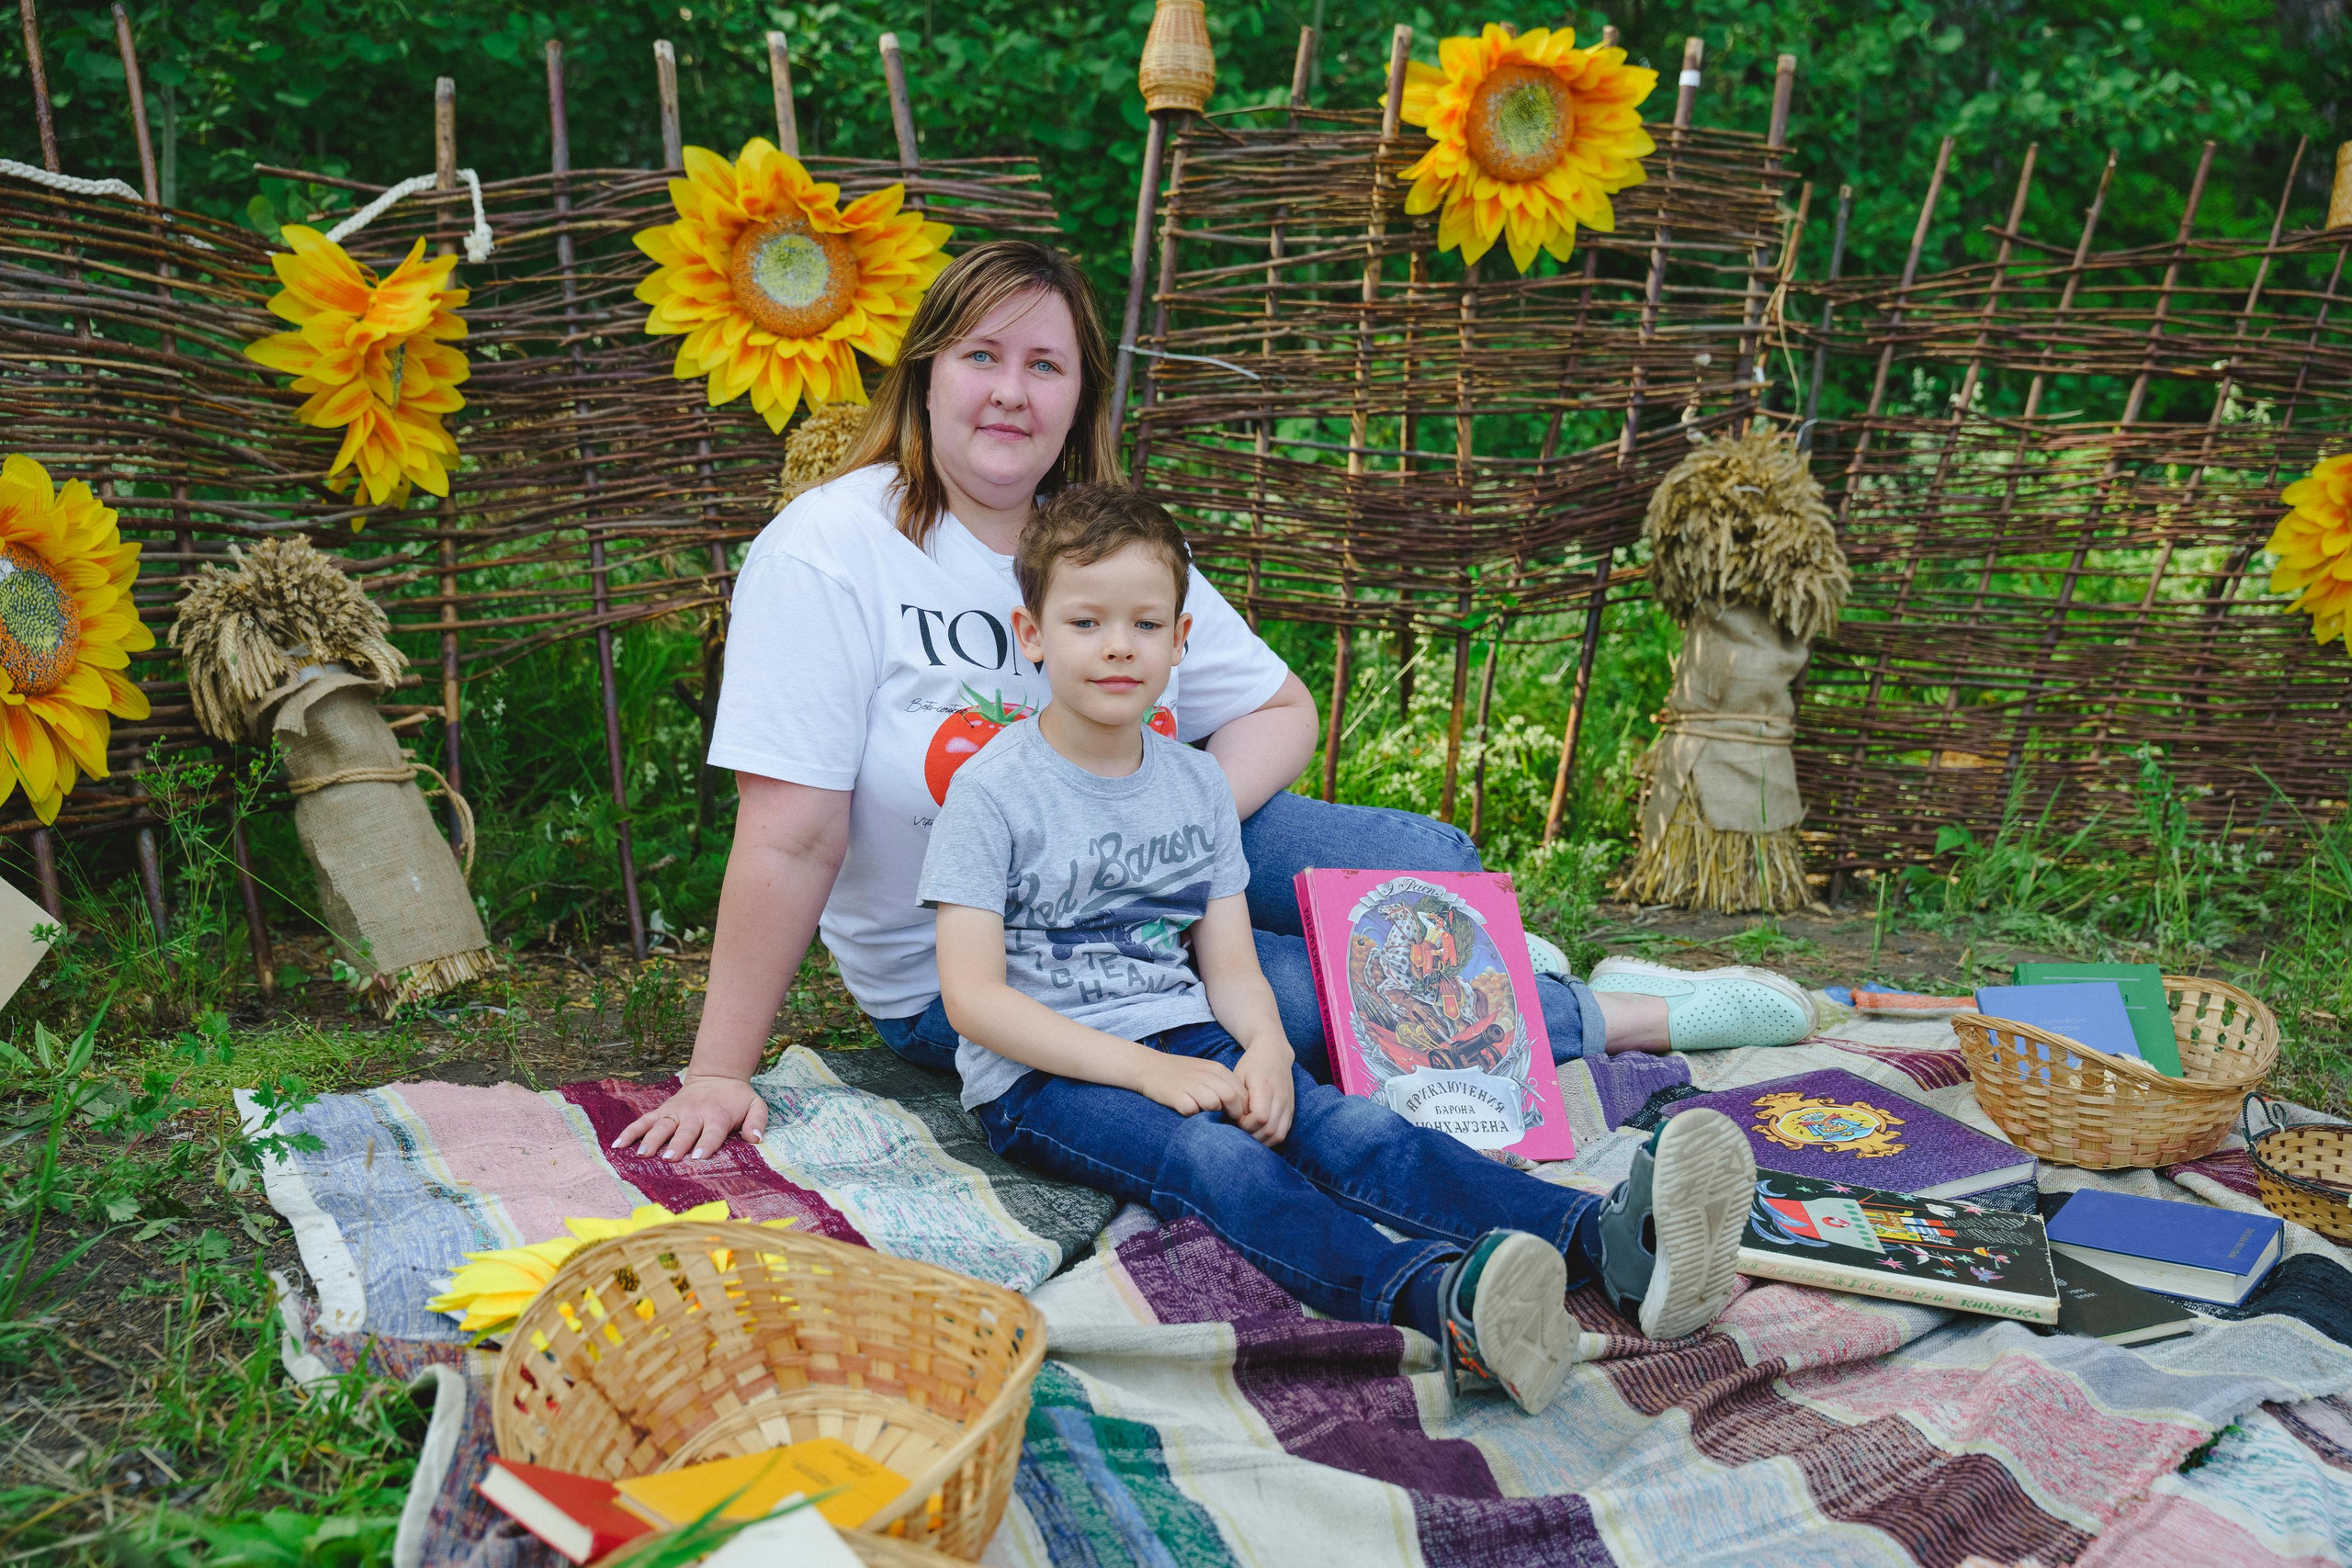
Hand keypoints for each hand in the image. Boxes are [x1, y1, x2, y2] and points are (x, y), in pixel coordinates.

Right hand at [611, 1073, 768, 1160]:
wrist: (717, 1076)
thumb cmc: (736, 1098)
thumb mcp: (755, 1105)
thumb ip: (758, 1121)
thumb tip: (756, 1138)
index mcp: (717, 1115)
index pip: (712, 1132)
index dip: (706, 1144)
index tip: (698, 1157)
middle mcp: (694, 1114)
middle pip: (685, 1131)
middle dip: (677, 1144)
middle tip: (669, 1158)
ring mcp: (676, 1112)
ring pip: (661, 1126)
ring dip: (652, 1140)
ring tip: (642, 1154)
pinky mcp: (662, 1111)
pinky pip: (644, 1121)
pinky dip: (631, 1131)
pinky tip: (618, 1145)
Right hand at [1130, 1051, 1243, 1117]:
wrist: (1148, 1066)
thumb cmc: (1180, 1073)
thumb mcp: (1205, 1072)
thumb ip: (1223, 1085)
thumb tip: (1241, 1107)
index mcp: (1216, 1069)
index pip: (1242, 1092)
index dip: (1243, 1109)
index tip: (1237, 1118)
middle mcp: (1206, 1075)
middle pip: (1232, 1098)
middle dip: (1233, 1115)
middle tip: (1226, 1123)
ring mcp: (1190, 1084)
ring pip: (1214, 1104)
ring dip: (1213, 1115)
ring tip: (1207, 1117)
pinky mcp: (1175, 1095)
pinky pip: (1191, 1110)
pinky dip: (1192, 1115)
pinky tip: (1188, 1113)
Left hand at [1233, 1043, 1294, 1146]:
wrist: (1274, 1053)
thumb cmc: (1251, 1065)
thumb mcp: (1239, 1076)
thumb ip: (1237, 1099)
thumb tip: (1236, 1121)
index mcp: (1265, 1087)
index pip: (1260, 1118)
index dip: (1246, 1125)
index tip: (1236, 1119)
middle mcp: (1280, 1098)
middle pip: (1270, 1129)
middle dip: (1252, 1136)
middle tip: (1240, 1130)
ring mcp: (1288, 1105)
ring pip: (1278, 1134)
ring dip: (1262, 1141)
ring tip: (1249, 1136)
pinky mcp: (1291, 1109)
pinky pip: (1284, 1132)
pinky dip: (1271, 1138)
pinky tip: (1259, 1135)